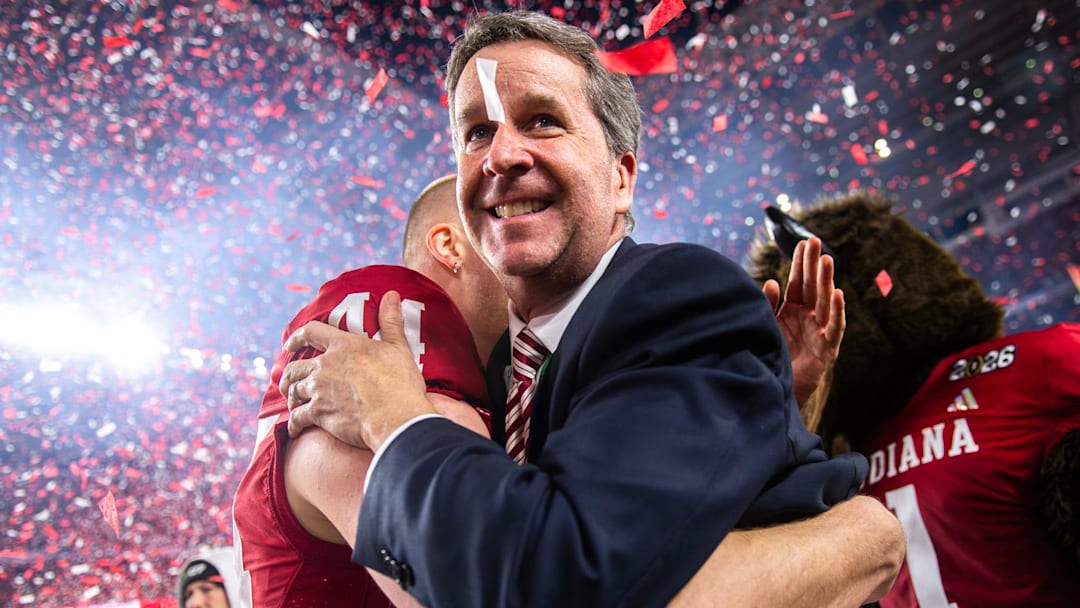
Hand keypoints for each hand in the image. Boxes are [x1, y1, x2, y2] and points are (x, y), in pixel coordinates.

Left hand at [280, 291, 434, 451]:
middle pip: (295, 366)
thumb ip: (391, 321)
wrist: (396, 418)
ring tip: (293, 404)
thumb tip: (392, 294)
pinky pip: (296, 418)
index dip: (297, 337)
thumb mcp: (398, 348)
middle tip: (287, 382)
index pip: (312, 332)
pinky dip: (293, 424)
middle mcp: (326, 365)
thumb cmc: (400, 384)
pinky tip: (295, 429)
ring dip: (291, 398)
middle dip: (288, 375)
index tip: (290, 343)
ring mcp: (319, 390)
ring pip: (293, 391)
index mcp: (344, 346)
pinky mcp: (318, 413)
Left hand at [763, 237, 844, 406]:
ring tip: (827, 260)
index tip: (802, 243)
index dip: (800, 264)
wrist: (774, 392)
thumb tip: (772, 282)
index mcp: (793, 312)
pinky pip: (834, 328)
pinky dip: (838, 311)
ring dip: (826, 281)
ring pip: (824, 302)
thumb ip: (768, 305)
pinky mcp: (827, 350)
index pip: (798, 283)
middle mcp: (808, 319)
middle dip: (814, 265)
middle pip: (812, 287)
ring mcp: (819, 333)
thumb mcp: (766, 327)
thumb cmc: (770, 359)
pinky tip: (839, 294)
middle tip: (815, 241)